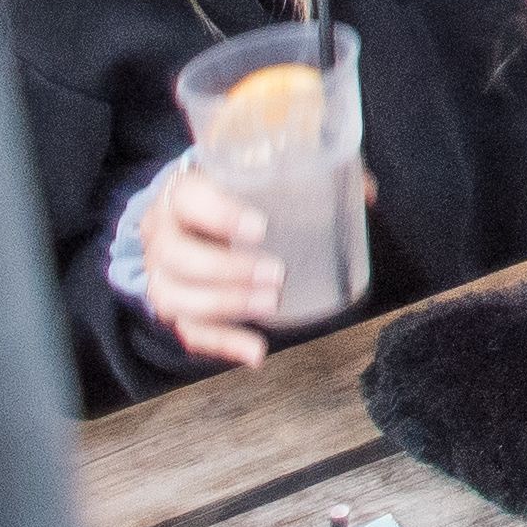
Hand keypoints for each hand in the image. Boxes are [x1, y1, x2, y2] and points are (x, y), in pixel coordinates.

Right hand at [132, 161, 355, 371]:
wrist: (187, 216)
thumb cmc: (230, 192)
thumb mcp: (257, 174)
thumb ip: (310, 175)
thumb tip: (367, 194)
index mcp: (180, 193)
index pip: (187, 198)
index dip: (218, 214)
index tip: (260, 228)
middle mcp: (160, 234)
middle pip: (177, 256)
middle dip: (227, 269)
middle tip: (276, 274)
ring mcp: (160, 274)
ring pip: (176, 298)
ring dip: (225, 305)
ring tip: (270, 306)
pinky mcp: (172, 307)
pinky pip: (189, 331)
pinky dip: (222, 344)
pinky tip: (255, 351)